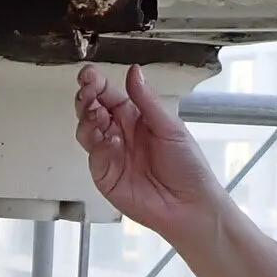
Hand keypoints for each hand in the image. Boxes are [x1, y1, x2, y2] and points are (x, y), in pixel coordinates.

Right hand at [72, 64, 225, 238]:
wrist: (190, 205)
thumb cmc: (188, 167)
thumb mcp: (170, 126)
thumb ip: (147, 100)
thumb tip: (134, 71)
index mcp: (136, 118)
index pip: (110, 95)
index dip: (97, 84)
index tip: (89, 75)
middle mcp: (120, 134)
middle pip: (92, 110)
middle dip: (86, 98)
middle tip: (88, 91)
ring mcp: (111, 155)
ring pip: (86, 131)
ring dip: (87, 119)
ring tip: (96, 114)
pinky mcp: (105, 175)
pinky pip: (94, 156)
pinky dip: (98, 145)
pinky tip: (110, 140)